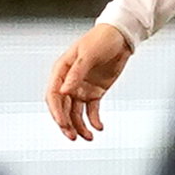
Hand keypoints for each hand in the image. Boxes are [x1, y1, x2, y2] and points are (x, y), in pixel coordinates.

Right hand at [46, 23, 134, 141]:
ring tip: (88, 138)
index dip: (56, 111)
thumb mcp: (88, 54)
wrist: (121, 36)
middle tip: (73, 137)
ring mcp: (81, 88)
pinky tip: (98, 128)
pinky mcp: (95, 92)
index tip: (63, 124)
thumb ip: (76, 73)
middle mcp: (68, 82)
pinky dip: (93, 120)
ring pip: (76, 112)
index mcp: (61, 71)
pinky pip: (91, 110)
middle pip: (63, 107)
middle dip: (66, 123)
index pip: (53, 95)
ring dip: (79, 126)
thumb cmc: (101, 40)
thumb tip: (64, 91)